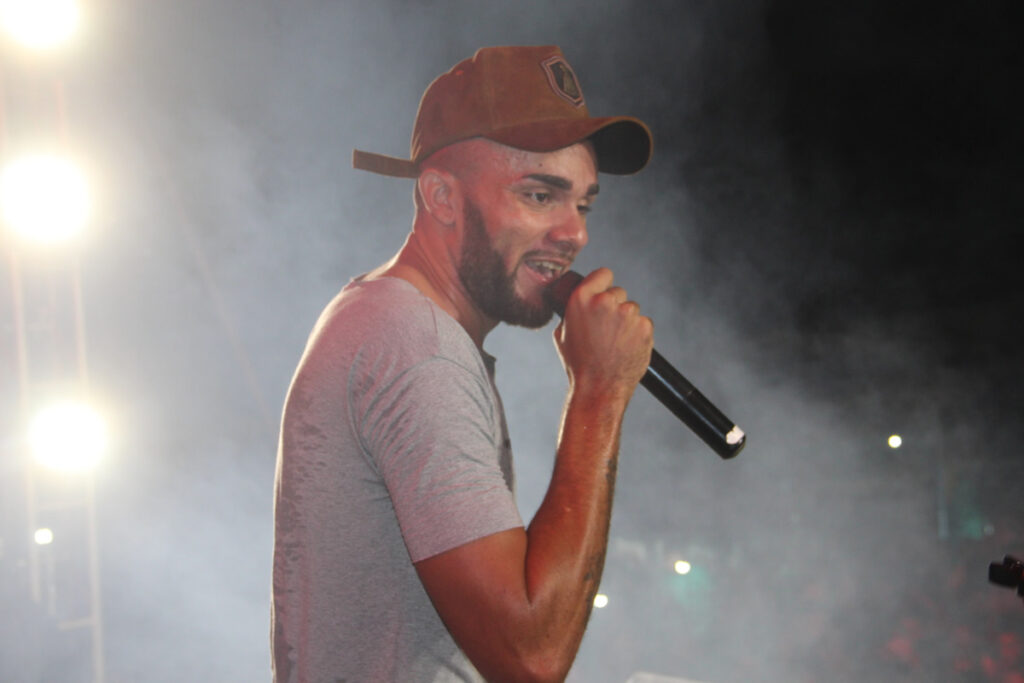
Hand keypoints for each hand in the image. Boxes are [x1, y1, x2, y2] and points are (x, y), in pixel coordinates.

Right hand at [553, 267, 652, 400]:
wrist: (600, 388)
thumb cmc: (578, 364)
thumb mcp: (563, 333)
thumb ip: (574, 312)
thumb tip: (580, 303)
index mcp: (582, 299)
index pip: (604, 273)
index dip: (603, 284)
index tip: (603, 294)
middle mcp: (605, 301)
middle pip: (618, 292)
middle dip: (614, 307)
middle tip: (606, 329)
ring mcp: (628, 313)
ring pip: (632, 309)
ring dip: (626, 321)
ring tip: (615, 342)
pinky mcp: (645, 326)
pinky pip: (643, 323)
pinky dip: (638, 333)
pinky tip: (626, 347)